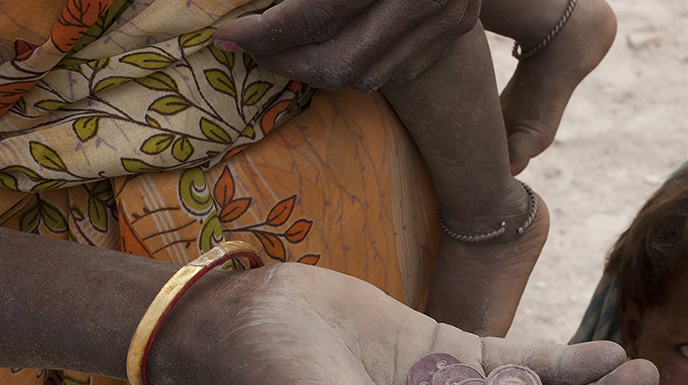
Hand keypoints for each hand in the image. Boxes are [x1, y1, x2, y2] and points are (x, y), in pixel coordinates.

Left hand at [213, 0, 480, 90]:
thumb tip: (260, 4)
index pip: (315, 14)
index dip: (266, 30)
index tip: (231, 34)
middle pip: (339, 61)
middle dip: (286, 62)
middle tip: (256, 49)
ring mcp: (446, 17)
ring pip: (366, 75)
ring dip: (319, 70)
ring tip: (291, 48)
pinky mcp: (456, 29)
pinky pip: (397, 70)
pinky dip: (360, 64)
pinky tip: (339, 43)